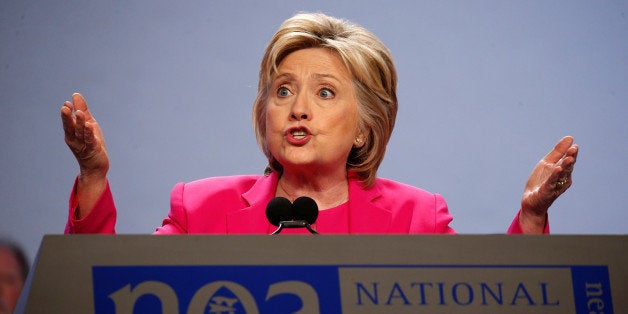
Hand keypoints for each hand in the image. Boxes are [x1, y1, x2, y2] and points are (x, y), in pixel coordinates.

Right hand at [61, 93, 109, 216]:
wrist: (95, 166)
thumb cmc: (91, 143)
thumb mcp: (87, 124)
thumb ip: (82, 110)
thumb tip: (75, 95)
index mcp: (71, 133)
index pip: (67, 122)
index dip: (67, 114)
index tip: (67, 104)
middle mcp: (74, 139)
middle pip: (70, 127)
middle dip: (67, 118)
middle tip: (65, 107)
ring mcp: (83, 145)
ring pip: (80, 133)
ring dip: (80, 123)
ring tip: (80, 113)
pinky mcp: (93, 150)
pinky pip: (90, 141)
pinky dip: (89, 133)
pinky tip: (90, 126)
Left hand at [520, 136, 577, 232]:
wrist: (531, 200)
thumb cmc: (540, 181)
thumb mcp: (547, 163)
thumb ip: (558, 152)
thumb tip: (570, 138)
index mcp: (562, 171)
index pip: (568, 160)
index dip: (571, 153)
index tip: (574, 145)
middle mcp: (562, 178)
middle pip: (567, 167)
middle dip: (570, 158)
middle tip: (574, 149)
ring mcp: (555, 185)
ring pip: (562, 174)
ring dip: (565, 166)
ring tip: (569, 158)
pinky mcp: (547, 191)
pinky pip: (551, 182)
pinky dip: (554, 176)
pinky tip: (557, 169)